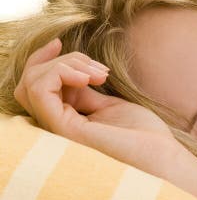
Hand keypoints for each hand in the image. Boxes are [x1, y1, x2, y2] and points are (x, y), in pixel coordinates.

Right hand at [13, 38, 196, 179]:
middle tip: (97, 69)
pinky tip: (88, 78)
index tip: (60, 42)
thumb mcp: (110, 106)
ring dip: (65, 65)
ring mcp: (58, 129)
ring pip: (33, 82)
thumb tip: (73, 77)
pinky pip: (39, 90)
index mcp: (67, 120)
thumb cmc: (144, 136)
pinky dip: (59, 72)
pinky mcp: (64, 129)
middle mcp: (57, 126)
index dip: (44, 61)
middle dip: (58, 61)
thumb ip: (86, 93)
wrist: (162, 156)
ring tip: (99, 74)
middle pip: (30, 82)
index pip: (37, 87)